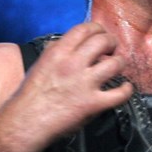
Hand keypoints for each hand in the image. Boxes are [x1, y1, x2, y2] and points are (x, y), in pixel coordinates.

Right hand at [7, 22, 132, 142]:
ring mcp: (84, 84)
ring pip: (115, 64)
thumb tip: (65, 44)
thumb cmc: (30, 96)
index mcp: (58, 53)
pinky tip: (125, 88)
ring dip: (120, 62)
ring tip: (118, 65)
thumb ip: (55, 52)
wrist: (25, 122)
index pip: (84, 29)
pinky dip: (126, 90)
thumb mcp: (39, 64)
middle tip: (113, 48)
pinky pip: (119, 94)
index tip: (101, 34)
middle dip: (112, 42)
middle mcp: (73, 64)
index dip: (98, 29)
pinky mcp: (93, 103)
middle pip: (103, 41)